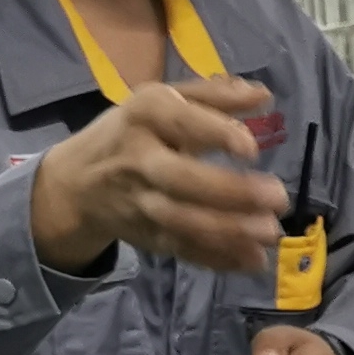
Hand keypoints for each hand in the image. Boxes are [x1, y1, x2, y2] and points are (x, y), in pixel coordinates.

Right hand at [30, 76, 285, 276]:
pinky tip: (252, 259)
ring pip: (181, 221)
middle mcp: (138, 159)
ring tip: (270, 231)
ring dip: (227, 231)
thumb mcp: (164, 100)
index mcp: (144, 115)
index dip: (215, 133)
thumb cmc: (133, 130)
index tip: (252, 148)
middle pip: (180, 178)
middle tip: (277, 197)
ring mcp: (139, 202)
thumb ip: (215, 95)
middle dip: (230, 191)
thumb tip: (264, 95)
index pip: (178, 121)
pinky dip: (216, 258)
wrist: (75, 181)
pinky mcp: (145, 235)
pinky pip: (181, 249)